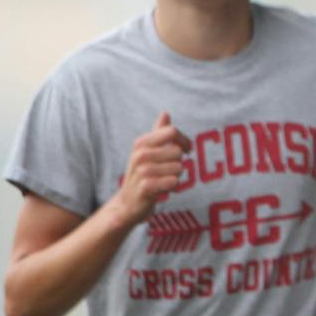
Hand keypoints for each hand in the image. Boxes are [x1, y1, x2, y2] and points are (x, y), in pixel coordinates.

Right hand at [108, 111, 191, 226]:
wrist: (128, 203)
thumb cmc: (142, 174)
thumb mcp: (148, 151)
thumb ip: (158, 133)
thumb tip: (165, 113)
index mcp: (141, 142)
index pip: (172, 132)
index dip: (184, 141)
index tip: (187, 150)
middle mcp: (139, 154)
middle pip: (178, 151)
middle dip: (179, 163)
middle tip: (167, 171)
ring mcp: (141, 171)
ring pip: (179, 168)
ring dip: (176, 176)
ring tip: (163, 180)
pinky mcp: (145, 187)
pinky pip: (173, 182)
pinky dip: (173, 186)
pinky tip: (163, 189)